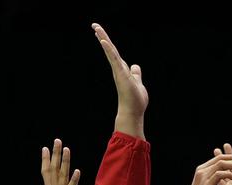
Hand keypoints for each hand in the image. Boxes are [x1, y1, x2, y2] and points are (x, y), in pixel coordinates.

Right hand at [41, 139, 81, 184]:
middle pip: (53, 169)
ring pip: (62, 176)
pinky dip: (74, 180)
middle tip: (57, 140)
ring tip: (67, 149)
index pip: (46, 172)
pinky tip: (77, 170)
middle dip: (55, 155)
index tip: (45, 148)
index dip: (46, 160)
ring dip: (64, 162)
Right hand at [92, 23, 147, 137]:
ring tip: (96, 28)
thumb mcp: (137, 82)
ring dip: (103, 38)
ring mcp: (118, 71)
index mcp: (122, 69)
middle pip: (110, 49)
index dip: (108, 43)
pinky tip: (103, 41)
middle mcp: (118, 69)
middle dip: (102, 36)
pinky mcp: (120, 74)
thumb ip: (136, 74)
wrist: (133, 112)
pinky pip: (113, 59)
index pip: (114, 53)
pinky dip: (108, 49)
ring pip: (110, 51)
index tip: (100, 33)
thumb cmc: (135, 100)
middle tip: (94, 25)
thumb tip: (135, 66)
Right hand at [180, 153, 231, 184]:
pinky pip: (220, 174)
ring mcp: (203, 176)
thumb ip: (212, 180)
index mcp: (203, 169)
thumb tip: (221, 177)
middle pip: (221, 158)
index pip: (219, 158)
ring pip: (222, 164)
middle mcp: (202, 170)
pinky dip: (230, 175)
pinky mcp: (206, 184)